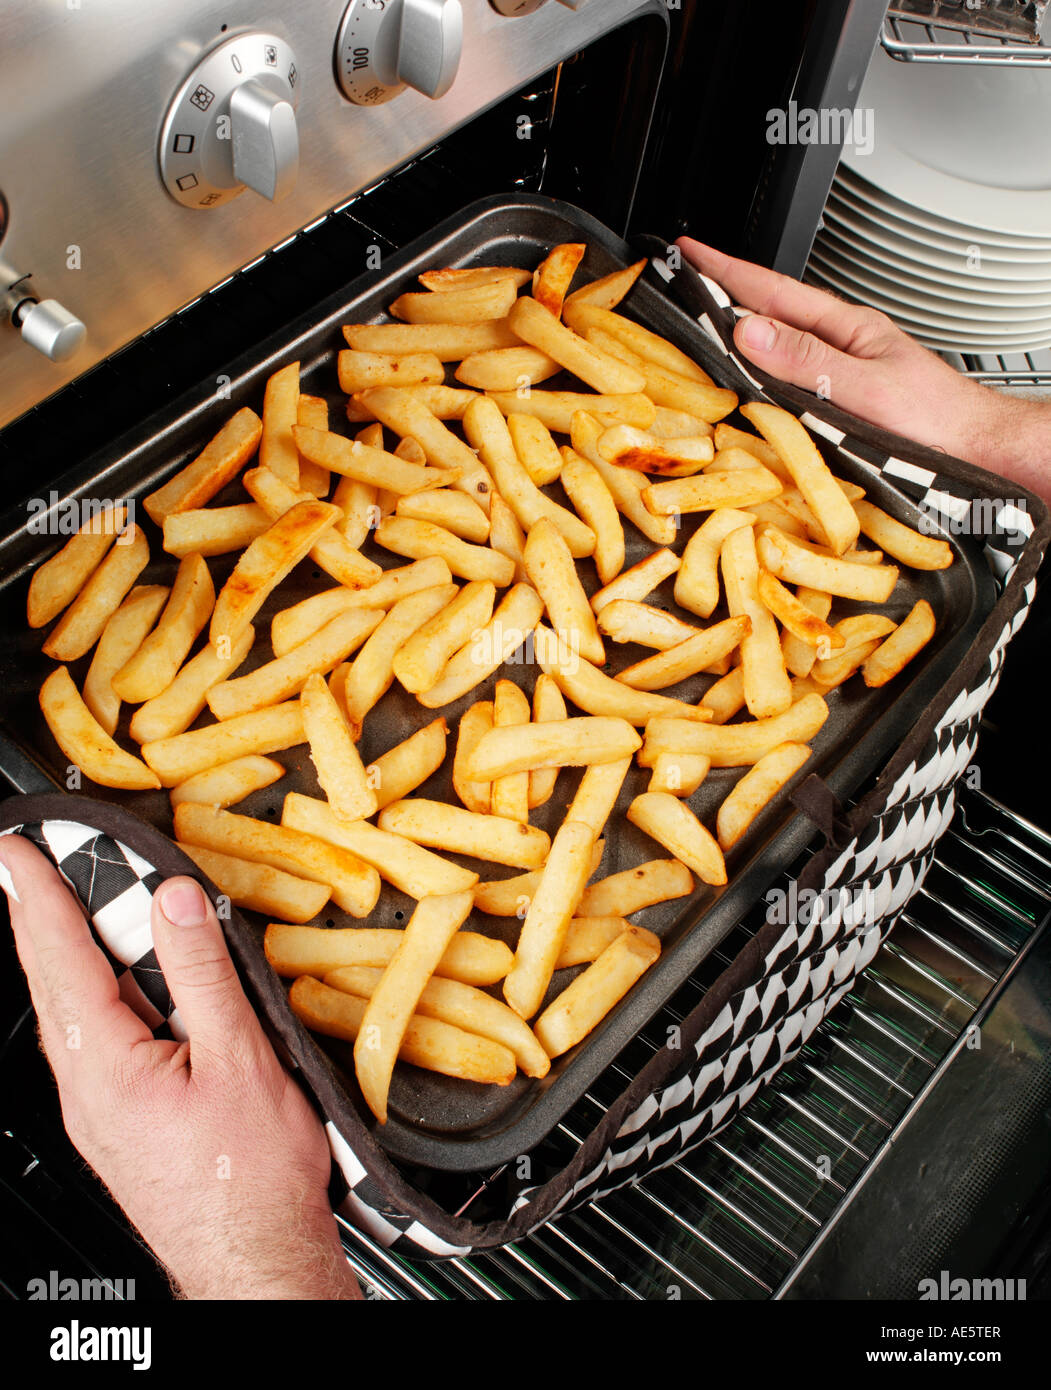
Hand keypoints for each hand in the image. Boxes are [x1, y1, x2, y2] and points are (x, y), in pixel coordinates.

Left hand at [0, 834, 360, 1300]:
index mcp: (106, 1069)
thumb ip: (202, 973)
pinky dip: (93, 995)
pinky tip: (113, 987)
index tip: (18, 852)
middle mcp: (86, 1092)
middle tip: (24, 868)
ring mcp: (98, 1112)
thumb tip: (174, 903)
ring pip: (70, 1015)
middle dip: (35, 918)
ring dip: (64, 955)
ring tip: (61, 911)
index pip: (61, 960)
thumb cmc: (250, 1181)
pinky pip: (93, 1042)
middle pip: (52, 985)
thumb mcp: (238, 1060)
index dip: (38, 897)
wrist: (255, 1263)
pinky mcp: (118, 1124)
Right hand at [676, 238, 1050, 504]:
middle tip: (680, 283)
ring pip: (775, 345)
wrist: (974, 454)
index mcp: (845, 328)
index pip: (773, 291)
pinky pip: (784, 377)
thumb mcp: (863, 387)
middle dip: (722, 295)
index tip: (688, 253)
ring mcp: (838, 371)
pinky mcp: (837, 400)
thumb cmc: (934, 421)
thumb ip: (806, 360)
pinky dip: (756, 371)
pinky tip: (744, 380)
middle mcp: (840, 345)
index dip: (726, 272)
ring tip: (698, 325)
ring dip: (736, 333)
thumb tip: (751, 332)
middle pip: (769, 311)